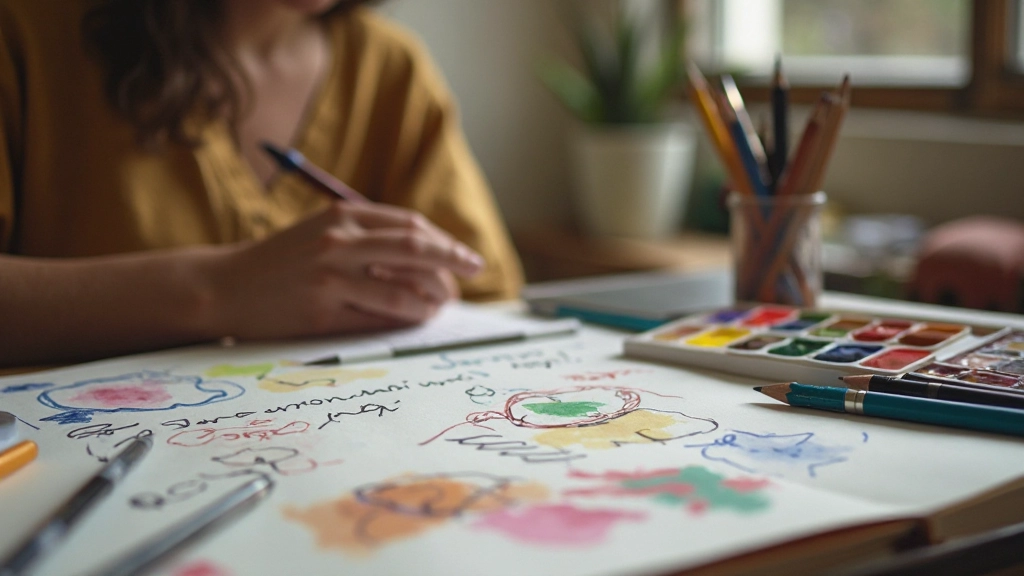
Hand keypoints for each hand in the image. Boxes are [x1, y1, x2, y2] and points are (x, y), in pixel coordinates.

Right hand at [206, 202, 482, 338]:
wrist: (223, 286)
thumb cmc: (281, 261)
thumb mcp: (321, 230)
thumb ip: (367, 235)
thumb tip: (427, 254)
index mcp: (342, 216)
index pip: (411, 227)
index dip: (446, 244)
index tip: (467, 258)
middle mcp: (339, 242)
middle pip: (415, 251)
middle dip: (453, 265)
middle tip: (472, 277)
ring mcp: (329, 278)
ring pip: (403, 292)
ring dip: (432, 301)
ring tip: (441, 306)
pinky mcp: (321, 313)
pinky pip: (378, 320)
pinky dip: (404, 321)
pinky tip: (416, 320)